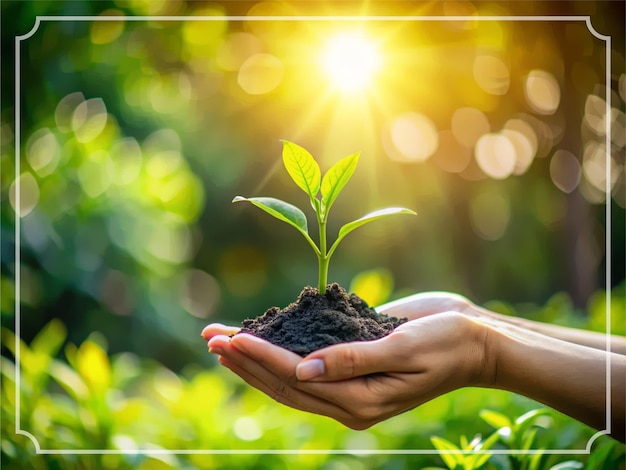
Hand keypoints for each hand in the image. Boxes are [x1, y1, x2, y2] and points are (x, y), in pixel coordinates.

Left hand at [202, 311, 490, 429]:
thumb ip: (354, 361)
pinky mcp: (351, 362)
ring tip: (220, 339)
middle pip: (283, 383)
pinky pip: (307, 361)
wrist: (474, 340)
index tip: (230, 338)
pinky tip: (260, 336)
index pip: (297, 380)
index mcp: (360, 402)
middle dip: (244, 361)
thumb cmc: (446, 343)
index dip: (261, 357)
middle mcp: (349, 398)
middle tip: (209, 338)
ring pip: (289, 375)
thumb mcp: (403, 350)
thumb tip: (304, 371)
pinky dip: (279, 349)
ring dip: (253, 357)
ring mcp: (348, 383)